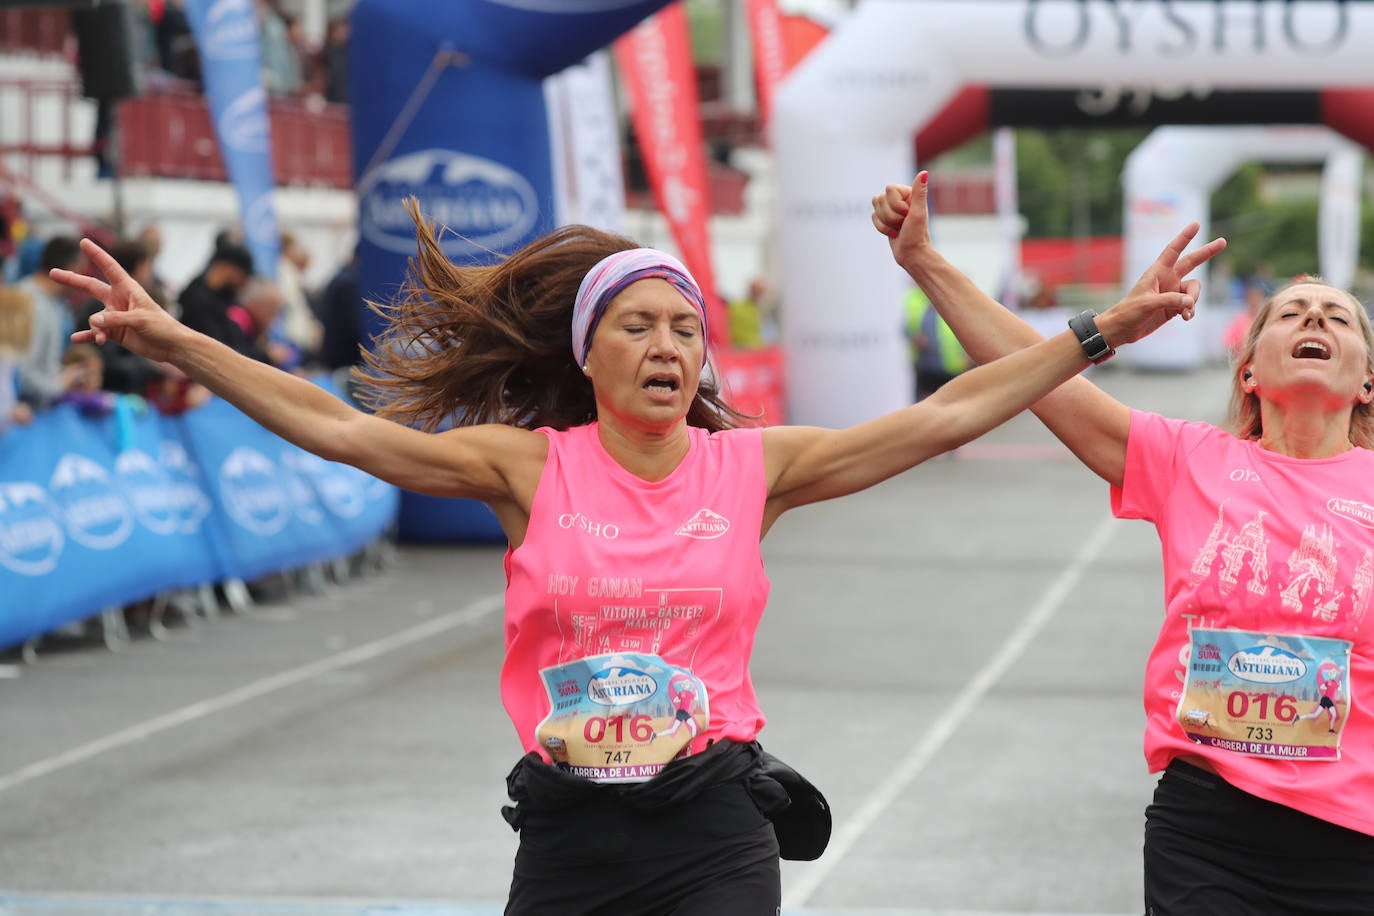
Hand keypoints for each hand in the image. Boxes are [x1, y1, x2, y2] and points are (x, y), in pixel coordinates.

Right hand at [52, 238, 184, 363]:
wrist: (171, 347)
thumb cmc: (162, 327)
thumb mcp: (140, 319)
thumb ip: (115, 319)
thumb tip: (93, 321)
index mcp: (128, 289)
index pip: (110, 268)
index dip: (97, 254)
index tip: (84, 241)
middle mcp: (119, 300)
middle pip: (90, 286)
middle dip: (72, 280)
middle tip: (52, 273)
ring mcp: (115, 316)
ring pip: (94, 318)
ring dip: (95, 328)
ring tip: (101, 336)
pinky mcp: (115, 332)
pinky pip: (96, 332)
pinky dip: (88, 336)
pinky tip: (75, 339)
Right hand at [871, 172, 932, 270]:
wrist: (912, 254)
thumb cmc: (917, 234)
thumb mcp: (918, 213)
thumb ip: (919, 192)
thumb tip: (924, 173)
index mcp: (908, 193)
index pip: (889, 188)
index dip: (896, 204)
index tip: (907, 214)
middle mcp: (899, 198)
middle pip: (880, 199)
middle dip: (891, 216)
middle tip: (903, 223)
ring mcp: (891, 208)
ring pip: (875, 209)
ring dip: (886, 223)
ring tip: (899, 228)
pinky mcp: (884, 217)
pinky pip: (873, 217)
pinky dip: (882, 228)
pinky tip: (894, 233)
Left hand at [1097, 224, 1227, 346]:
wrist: (1122, 329)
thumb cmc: (1129, 312)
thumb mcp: (1148, 304)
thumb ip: (1170, 300)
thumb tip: (1190, 302)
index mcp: (1157, 272)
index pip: (1173, 250)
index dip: (1184, 237)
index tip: (1196, 224)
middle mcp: (1167, 279)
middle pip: (1191, 262)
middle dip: (1206, 253)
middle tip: (1223, 241)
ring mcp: (1172, 293)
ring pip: (1193, 290)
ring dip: (1193, 300)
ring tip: (1185, 312)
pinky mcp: (1174, 307)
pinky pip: (1190, 305)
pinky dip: (1191, 311)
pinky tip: (1186, 317)